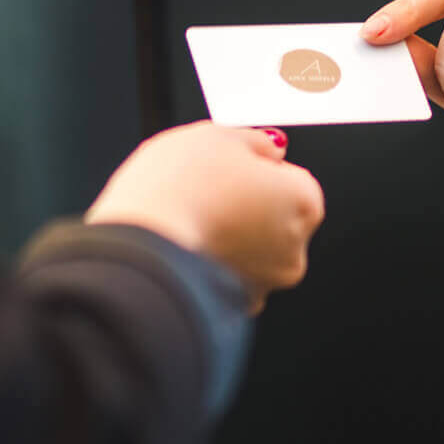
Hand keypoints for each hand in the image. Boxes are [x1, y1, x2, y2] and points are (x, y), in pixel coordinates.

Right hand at [86, 122, 325, 312]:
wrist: (140, 247)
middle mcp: (295, 249)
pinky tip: (189, 247)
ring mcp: (265, 283)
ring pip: (252, 251)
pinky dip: (214, 264)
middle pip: (276, 218)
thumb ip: (255, 140)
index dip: (256, 169)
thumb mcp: (218, 136)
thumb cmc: (178, 189)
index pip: (292, 177)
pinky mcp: (234, 307)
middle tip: (206, 193)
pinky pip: (229, 278)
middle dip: (247, 207)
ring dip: (230, 237)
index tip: (229, 168)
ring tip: (192, 220)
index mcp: (304, 202)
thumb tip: (271, 146)